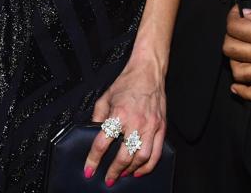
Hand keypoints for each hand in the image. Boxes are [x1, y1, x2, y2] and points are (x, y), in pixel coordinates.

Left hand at [84, 57, 166, 184]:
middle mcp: (136, 121)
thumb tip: (93, 133)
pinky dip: (148, 166)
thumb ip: (98, 116)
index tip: (89, 170)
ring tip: (123, 174)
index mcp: (119, 113)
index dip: (94, 160)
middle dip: (114, 171)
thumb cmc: (128, 82)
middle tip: (108, 178)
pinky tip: (140, 170)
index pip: (102, 143)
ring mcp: (150, 125)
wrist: (148, 71)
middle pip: (124, 155)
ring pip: (141, 158)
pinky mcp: (161, 127)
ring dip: (131, 170)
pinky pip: (156, 153)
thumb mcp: (106, 97)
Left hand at [222, 0, 250, 101]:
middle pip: (232, 50)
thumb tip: (246, 15)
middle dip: (229, 37)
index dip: (232, 17)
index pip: (235, 28)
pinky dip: (245, 93)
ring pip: (241, 74)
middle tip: (238, 28)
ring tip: (238, 51)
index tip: (237, 12)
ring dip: (233, 62)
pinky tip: (237, 88)